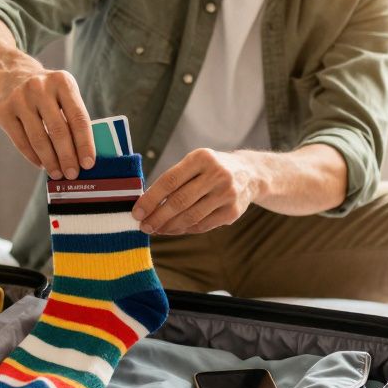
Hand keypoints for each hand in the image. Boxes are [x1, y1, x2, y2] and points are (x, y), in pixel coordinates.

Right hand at [0, 66, 94, 178]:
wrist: (11, 75)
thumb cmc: (47, 92)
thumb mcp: (63, 92)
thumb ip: (73, 117)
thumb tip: (82, 156)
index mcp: (62, 81)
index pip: (78, 117)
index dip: (85, 143)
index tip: (88, 163)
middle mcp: (39, 87)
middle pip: (58, 130)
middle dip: (67, 156)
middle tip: (73, 174)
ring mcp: (19, 98)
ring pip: (38, 138)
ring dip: (50, 161)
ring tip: (58, 173)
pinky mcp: (3, 111)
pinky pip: (21, 141)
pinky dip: (33, 156)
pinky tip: (42, 164)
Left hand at [131, 149, 257, 234]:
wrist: (250, 173)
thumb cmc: (210, 169)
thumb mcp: (194, 163)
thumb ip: (173, 180)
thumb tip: (146, 204)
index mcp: (202, 158)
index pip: (170, 181)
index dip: (151, 198)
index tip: (137, 212)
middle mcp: (217, 174)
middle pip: (180, 201)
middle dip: (158, 217)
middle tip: (143, 226)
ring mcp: (227, 194)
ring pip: (190, 217)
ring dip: (169, 226)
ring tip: (156, 229)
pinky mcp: (233, 212)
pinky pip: (202, 225)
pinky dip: (184, 229)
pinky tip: (173, 229)